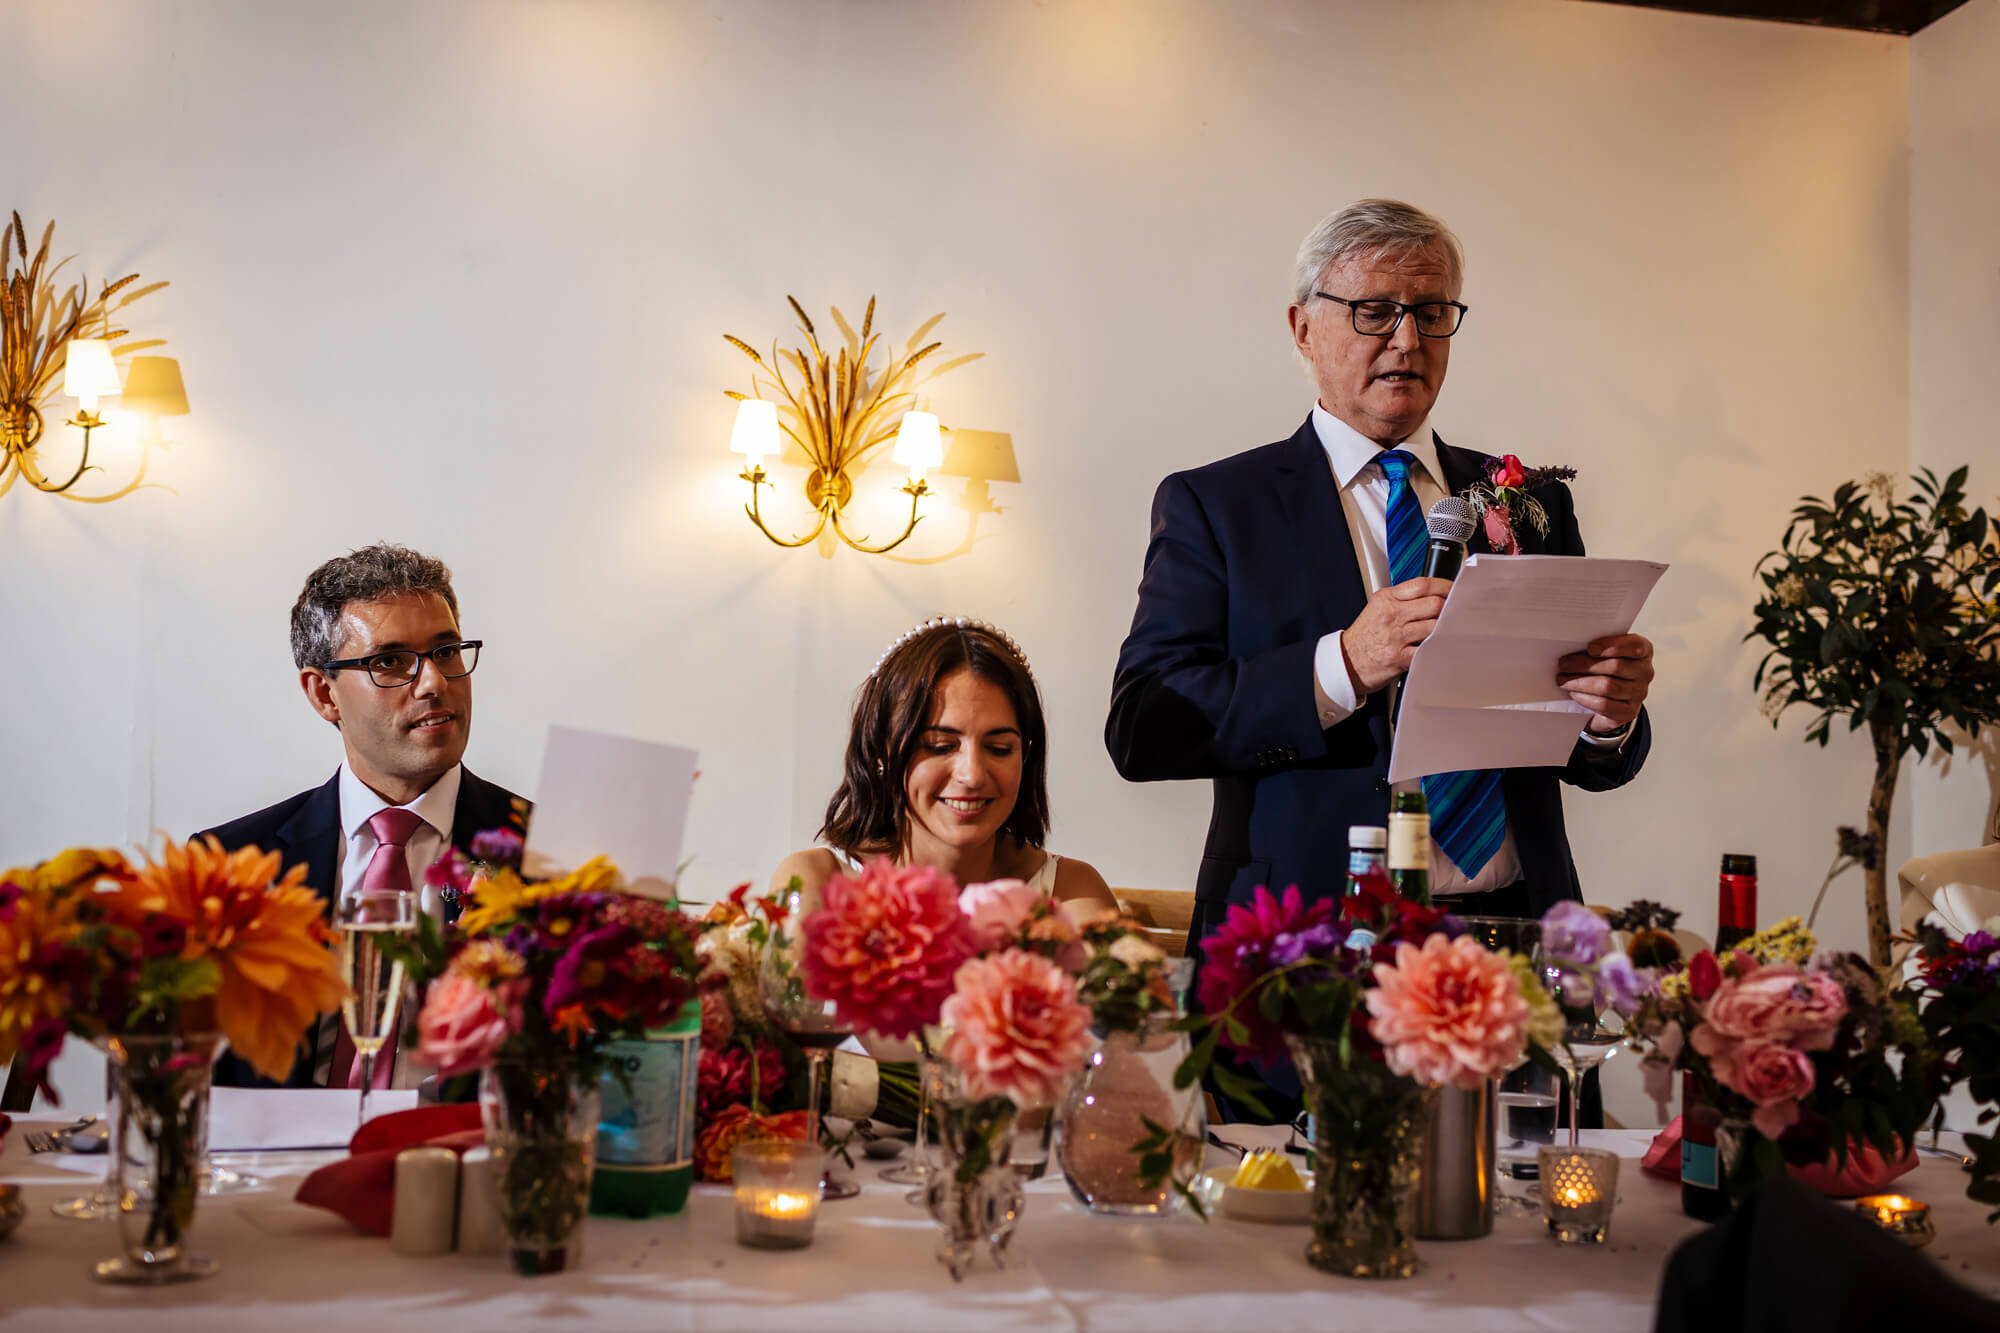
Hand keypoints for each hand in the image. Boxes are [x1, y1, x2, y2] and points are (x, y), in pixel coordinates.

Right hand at [1341, 577, 1452, 694]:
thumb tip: (1434, 594)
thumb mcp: (1377, 607)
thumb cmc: (1365, 637)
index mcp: (1386, 599)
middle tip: (1455, 612)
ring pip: (1434, 627)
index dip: (1445, 586)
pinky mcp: (1399, 658)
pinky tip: (1439, 647)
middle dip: (1449, 608)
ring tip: (1446, 631)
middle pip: (1434, 604)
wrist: (1347, 663)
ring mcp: (1395, 637)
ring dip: (1444, 630)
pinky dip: (1437, 648)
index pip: (1422, 585)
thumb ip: (1402, 598)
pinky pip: (1427, 650)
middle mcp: (1391, 615)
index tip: (1455, 589)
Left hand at [1557, 634, 1654, 733]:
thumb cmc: (1606, 669)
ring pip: (1607, 686)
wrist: (1612, 699)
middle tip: (1563, 665)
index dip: (1613, 646)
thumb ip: (1597, 647)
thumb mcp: (1606, 653)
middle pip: (1615, 667)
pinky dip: (1585, 698)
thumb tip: (1571, 645)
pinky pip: (1604, 705)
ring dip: (1580, 683)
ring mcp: (1639, 693)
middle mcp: (1645, 672)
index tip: (1590, 648)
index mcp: (1643, 651)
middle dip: (1584, 665)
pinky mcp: (1628, 712)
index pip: (1636, 646)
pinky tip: (1573, 693)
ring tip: (1563, 680)